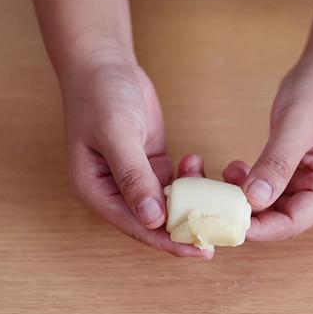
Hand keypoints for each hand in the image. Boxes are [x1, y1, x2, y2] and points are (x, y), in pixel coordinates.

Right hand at [62, 53, 208, 257]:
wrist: (103, 64)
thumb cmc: (100, 95)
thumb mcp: (117, 134)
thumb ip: (133, 176)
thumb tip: (153, 218)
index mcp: (95, 189)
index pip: (133, 224)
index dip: (166, 240)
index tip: (197, 249)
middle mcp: (112, 188)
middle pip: (150, 220)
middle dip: (182, 229)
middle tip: (217, 239)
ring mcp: (132, 177)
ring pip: (164, 203)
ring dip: (188, 202)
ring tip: (213, 198)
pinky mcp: (148, 163)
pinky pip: (171, 182)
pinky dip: (187, 179)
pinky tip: (196, 165)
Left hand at [223, 55, 312, 240]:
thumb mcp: (296, 127)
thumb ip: (277, 164)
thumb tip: (253, 200)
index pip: (293, 222)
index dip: (259, 228)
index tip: (226, 222)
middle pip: (280, 218)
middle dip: (247, 215)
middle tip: (214, 205)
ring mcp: (308, 180)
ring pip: (270, 204)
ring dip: (244, 198)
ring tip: (224, 177)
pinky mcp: (294, 169)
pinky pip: (267, 186)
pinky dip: (248, 183)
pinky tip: (233, 170)